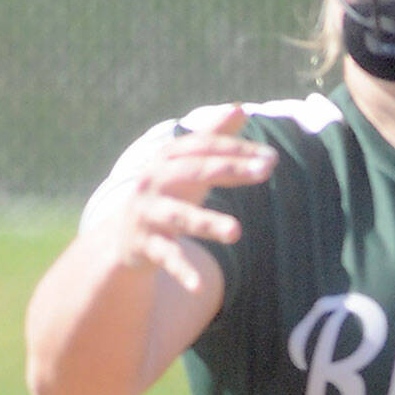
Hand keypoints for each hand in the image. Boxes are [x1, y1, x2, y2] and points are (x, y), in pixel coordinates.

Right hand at [115, 104, 277, 293]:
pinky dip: (182, 272)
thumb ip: (213, 138)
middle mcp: (154, 180)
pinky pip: (166, 258)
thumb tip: (239, 108)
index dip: (237, 150)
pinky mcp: (144, 245)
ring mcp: (147, 214)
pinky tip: (199, 287)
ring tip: (236, 232)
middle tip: (266, 171)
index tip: (270, 158)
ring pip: (180, 217)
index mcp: (167, 159)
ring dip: (208, 223)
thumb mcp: (189, 168)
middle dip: (230, 170)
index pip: (205, 148)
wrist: (124, 238)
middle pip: (194, 171)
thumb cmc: (166, 196)